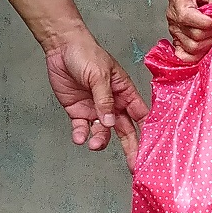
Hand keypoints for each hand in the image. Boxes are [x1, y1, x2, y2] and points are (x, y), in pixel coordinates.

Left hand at [44, 24, 147, 158]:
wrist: (61, 47)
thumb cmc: (86, 53)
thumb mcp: (99, 74)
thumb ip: (104, 100)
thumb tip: (110, 122)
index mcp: (124, 92)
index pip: (140, 115)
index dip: (147, 131)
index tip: (151, 148)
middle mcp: (112, 104)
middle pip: (125, 130)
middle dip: (130, 147)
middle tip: (134, 165)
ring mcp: (95, 109)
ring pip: (103, 132)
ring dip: (100, 140)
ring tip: (94, 143)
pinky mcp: (78, 112)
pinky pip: (82, 129)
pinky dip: (81, 136)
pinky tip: (79, 138)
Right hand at [164, 0, 211, 60]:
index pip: (186, 15)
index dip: (203, 22)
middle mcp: (173, 13)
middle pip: (191, 34)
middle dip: (209, 33)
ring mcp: (174, 28)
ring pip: (191, 46)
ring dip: (207, 43)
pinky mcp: (177, 40)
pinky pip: (184, 56)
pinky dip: (197, 55)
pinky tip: (205, 46)